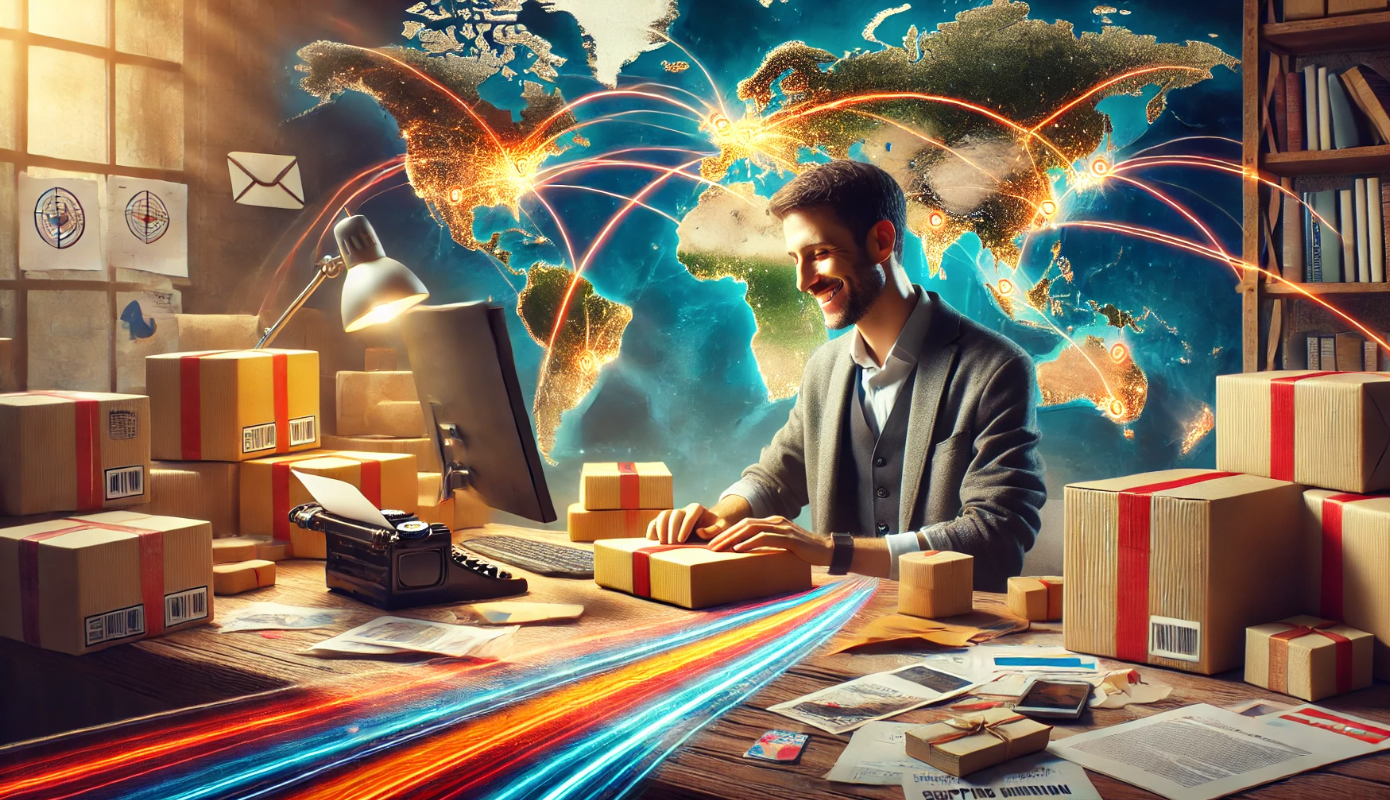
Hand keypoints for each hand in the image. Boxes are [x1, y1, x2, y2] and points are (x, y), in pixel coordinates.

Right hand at [646, 503, 730, 543]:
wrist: (707, 528)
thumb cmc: (716, 529)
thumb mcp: (722, 528)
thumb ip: (714, 530)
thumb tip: (699, 531)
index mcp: (697, 509)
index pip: (689, 515)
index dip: (684, 527)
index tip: (681, 540)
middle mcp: (683, 510)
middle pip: (674, 514)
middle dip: (672, 530)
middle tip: (672, 544)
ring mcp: (673, 515)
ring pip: (663, 515)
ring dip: (661, 529)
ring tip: (662, 543)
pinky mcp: (664, 522)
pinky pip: (655, 522)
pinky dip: (652, 529)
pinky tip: (652, 539)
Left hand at [706, 516, 832, 565]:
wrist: (827, 551)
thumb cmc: (804, 553)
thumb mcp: (782, 547)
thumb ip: (767, 546)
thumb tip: (747, 556)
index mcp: (772, 522)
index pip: (744, 524)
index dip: (728, 533)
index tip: (714, 544)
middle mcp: (775, 521)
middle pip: (744, 524)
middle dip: (725, 535)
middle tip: (710, 547)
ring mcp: (782, 528)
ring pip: (751, 529)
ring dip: (733, 539)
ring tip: (719, 549)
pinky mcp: (788, 538)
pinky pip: (765, 538)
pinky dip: (750, 543)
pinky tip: (739, 549)